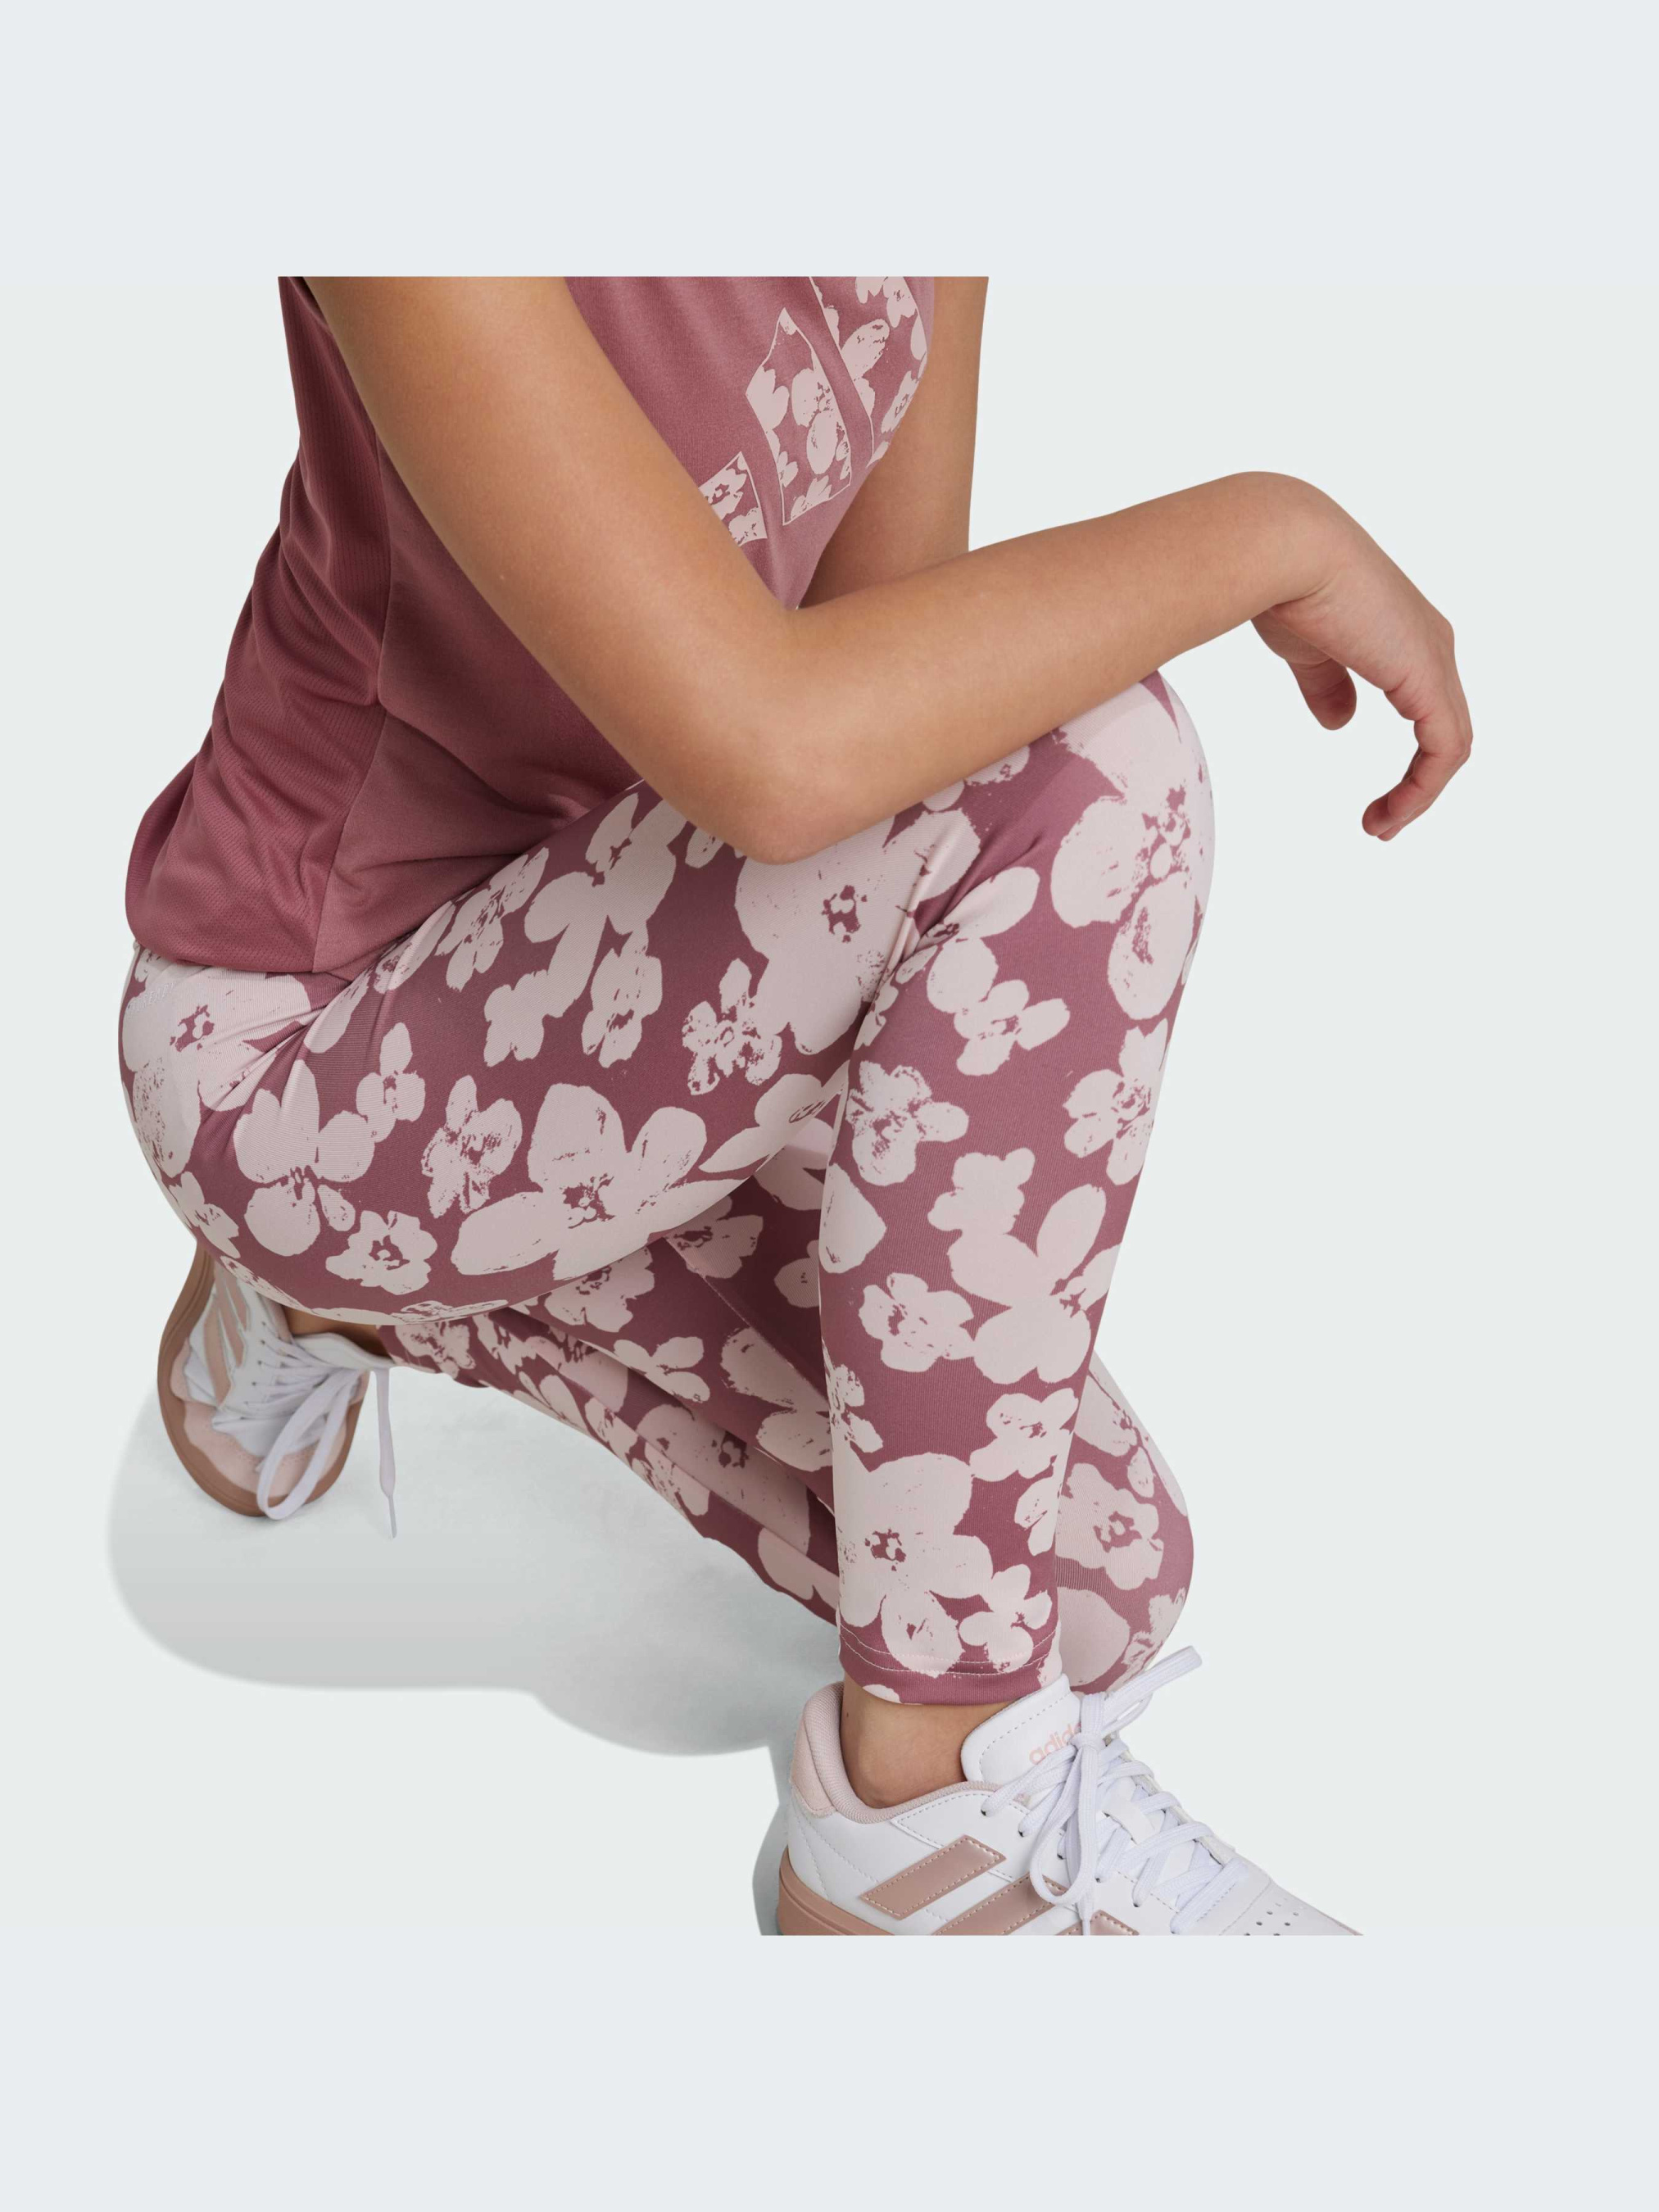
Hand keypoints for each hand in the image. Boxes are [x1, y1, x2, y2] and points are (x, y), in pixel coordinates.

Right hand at [1252, 504, 1471, 838]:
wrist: (1282, 551)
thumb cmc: (1281, 585)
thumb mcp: (1307, 650)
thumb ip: (1328, 685)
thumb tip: (1340, 723)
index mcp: (1404, 633)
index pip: (1429, 706)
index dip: (1411, 759)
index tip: (1375, 798)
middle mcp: (1431, 643)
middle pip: (1447, 729)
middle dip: (1420, 784)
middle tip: (1382, 823)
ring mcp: (1434, 658)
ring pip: (1451, 745)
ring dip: (1419, 795)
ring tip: (1381, 827)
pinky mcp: (1427, 677)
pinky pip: (1445, 749)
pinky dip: (1422, 789)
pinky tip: (1390, 814)